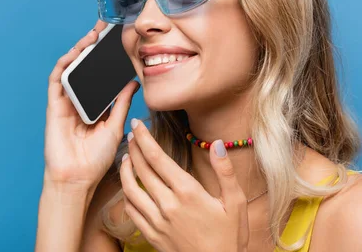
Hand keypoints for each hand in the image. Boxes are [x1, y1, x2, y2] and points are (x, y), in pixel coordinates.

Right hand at [44, 20, 139, 190]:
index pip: (100, 75)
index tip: (119, 41)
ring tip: (92, 34)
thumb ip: (121, 104)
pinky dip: (65, 64)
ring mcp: (65, 102)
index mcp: (95, 105)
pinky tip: (75, 52)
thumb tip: (132, 83)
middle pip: (85, 67)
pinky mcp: (54, 105)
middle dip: (93, 47)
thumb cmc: (95, 159)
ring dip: (79, 50)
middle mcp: (79, 100)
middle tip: (105, 27)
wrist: (77, 179)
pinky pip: (57, 80)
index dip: (107, 58)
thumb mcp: (115, 127)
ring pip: (71, 69)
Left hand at [120, 119, 248, 251]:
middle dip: (134, 148)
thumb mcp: (236, 203)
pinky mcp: (152, 235)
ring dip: (125, 170)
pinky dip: (126, 195)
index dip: (144, 139)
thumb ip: (225, 172)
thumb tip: (218, 144)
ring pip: (130, 189)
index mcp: (188, 192)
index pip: (158, 158)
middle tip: (131, 134)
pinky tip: (128, 188)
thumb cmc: (229, 237)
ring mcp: (157, 221)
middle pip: (141, 169)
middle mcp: (168, 204)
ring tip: (126, 157)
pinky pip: (131, 211)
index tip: (137, 124)